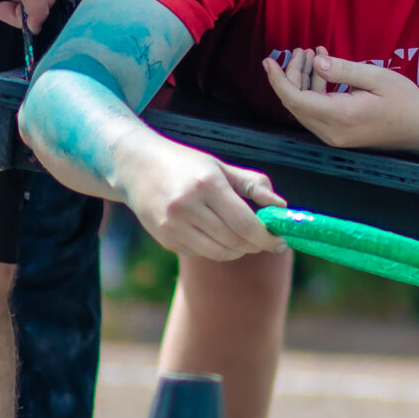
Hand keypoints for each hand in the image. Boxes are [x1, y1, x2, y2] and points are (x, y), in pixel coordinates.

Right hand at [122, 135, 286, 260]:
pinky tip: (211, 231)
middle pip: (234, 242)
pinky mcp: (164, 239)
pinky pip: (201, 252)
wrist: (136, 166)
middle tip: (264, 239)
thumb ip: (253, 184)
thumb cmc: (185, 164)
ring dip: (237, 250)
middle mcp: (187, 206)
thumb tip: (282, 206)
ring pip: (219, 253)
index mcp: (207, 184)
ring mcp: (172, 225)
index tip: (280, 240)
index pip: (245, 224)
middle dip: (255, 244)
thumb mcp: (220, 166)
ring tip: (242, 237)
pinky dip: (215, 247)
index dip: (266, 237)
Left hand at [263, 49, 418, 153]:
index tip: (268, 60)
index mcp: (340, 117)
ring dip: (304, 82)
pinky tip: (324, 72)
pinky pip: (317, 114)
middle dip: (292, 75)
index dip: (278, 80)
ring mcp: (335, 137)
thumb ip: (343, 71)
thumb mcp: (377, 78)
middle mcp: (332, 132)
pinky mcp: (340, 135)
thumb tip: (315, 63)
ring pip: (305, 108)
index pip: (296, 100)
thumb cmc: (406, 101)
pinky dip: (315, 92)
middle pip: (296, 104)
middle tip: (302, 50)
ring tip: (312, 55)